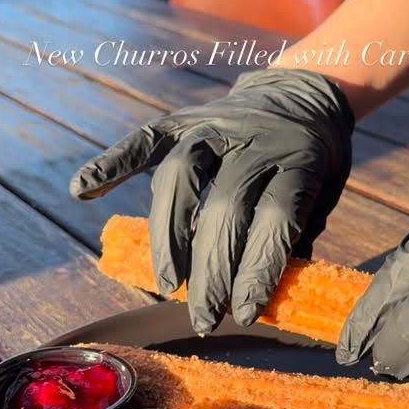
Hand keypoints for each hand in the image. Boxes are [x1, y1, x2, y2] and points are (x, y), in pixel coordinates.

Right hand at [70, 68, 352, 333]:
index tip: (245, 314)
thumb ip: (299, 239)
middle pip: (225, 208)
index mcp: (299, 162)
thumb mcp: (325, 196)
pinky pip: (143, 141)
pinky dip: (111, 163)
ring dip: (169, 235)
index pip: (276, 220)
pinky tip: (83, 190)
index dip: (258, 271)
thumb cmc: (313, 160)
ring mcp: (213, 127)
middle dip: (212, 270)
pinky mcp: (181, 121)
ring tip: (168, 284)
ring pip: (180, 177)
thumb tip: (274, 300)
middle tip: (204, 316)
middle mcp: (254, 141)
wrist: (300, 92)